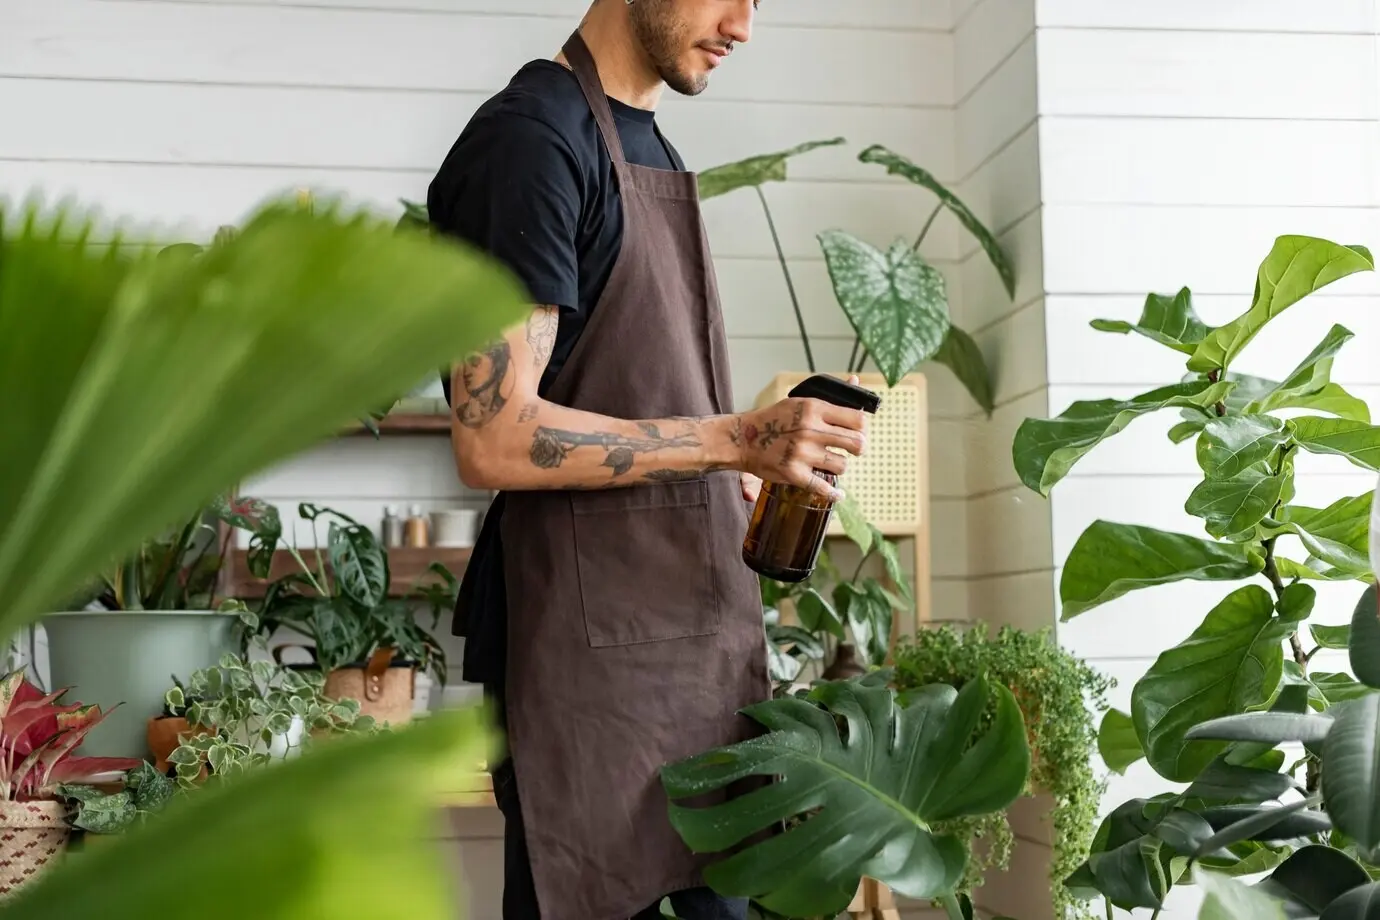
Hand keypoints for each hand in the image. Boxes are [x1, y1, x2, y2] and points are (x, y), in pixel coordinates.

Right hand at [734, 374, 866, 501]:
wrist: (742, 438)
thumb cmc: (774, 419)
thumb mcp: (801, 400)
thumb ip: (830, 396)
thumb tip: (855, 380)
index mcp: (814, 408)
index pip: (857, 419)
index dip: (862, 428)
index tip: (858, 432)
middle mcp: (810, 430)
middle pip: (856, 443)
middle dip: (858, 448)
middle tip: (853, 450)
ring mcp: (802, 453)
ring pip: (842, 466)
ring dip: (839, 467)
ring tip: (831, 463)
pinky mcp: (794, 473)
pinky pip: (823, 488)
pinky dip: (834, 494)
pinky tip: (838, 494)